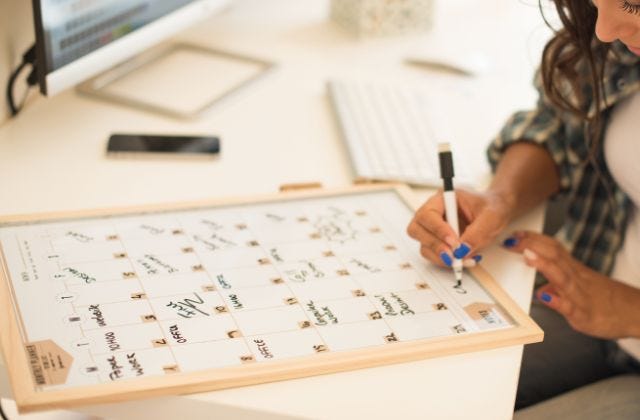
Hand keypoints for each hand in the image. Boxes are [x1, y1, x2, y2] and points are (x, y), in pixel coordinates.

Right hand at [407, 188, 514, 267]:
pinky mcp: (438, 242)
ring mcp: (433, 229)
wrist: (497, 213)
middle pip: (416, 229)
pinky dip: (445, 261)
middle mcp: (434, 212)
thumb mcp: (491, 217)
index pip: (428, 214)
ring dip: (440, 256)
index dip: (438, 230)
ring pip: (423, 245)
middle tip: (453, 256)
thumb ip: (477, 232)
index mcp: (443, 198)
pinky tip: (463, 260)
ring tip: (462, 260)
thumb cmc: (493, 208)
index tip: (454, 243)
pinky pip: (433, 255)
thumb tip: (462, 251)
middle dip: (434, 245)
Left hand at [504, 231, 639, 338]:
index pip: (552, 247)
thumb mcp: (579, 289)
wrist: (636, 314)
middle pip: (554, 255)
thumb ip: (559, 286)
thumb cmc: (604, 300)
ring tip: (528, 255)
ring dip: (544, 265)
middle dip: (531, 245)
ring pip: (561, 276)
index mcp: (572, 269)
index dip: (533, 239)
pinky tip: (545, 295)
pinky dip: (557, 300)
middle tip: (511, 239)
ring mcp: (579, 295)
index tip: (515, 232)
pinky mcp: (584, 314)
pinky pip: (570, 306)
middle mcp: (575, 278)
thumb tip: (541, 289)